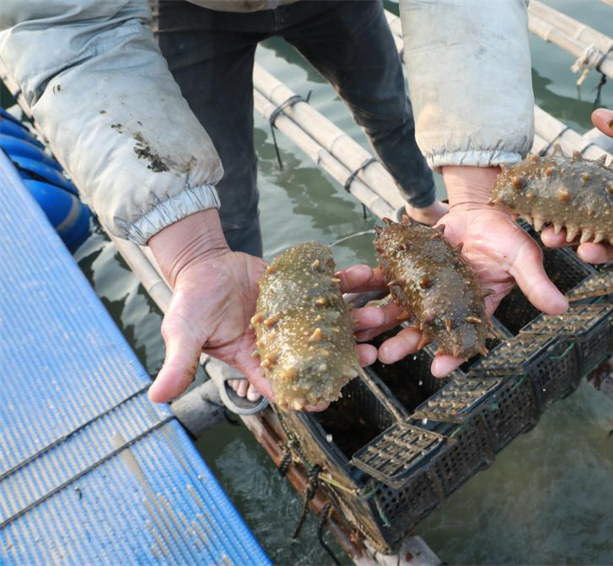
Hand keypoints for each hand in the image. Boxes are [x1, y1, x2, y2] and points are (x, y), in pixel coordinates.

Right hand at [147, 210, 379, 405]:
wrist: (202, 263)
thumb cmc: (191, 301)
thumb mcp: (183, 333)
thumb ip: (178, 364)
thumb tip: (157, 398)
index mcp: (255, 359)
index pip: (282, 384)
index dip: (306, 393)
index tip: (330, 398)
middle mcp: (282, 340)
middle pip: (320, 354)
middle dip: (346, 356)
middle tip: (368, 356)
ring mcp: (295, 315)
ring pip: (332, 322)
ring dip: (357, 320)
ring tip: (379, 317)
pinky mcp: (301, 290)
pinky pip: (329, 288)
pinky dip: (348, 282)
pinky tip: (367, 276)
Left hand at [345, 203, 568, 377]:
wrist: (481, 208)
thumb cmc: (505, 235)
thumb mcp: (523, 258)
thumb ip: (536, 284)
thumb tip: (561, 309)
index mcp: (475, 309)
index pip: (464, 338)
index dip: (453, 355)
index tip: (439, 369)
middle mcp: (446, 304)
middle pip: (423, 330)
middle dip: (404, 343)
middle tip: (385, 356)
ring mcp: (423, 287)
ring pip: (398, 309)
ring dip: (380, 319)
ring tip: (363, 326)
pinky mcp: (406, 267)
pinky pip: (383, 278)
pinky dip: (368, 283)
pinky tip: (352, 288)